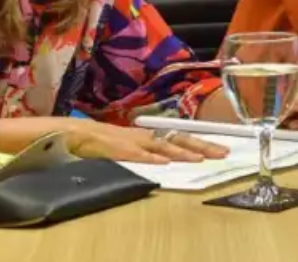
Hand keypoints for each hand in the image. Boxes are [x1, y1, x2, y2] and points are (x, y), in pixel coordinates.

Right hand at [64, 119, 227, 164]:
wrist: (73, 134)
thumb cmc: (102, 141)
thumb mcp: (131, 144)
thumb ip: (150, 149)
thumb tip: (170, 156)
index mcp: (150, 135)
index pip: (181, 137)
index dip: (203, 143)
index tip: (223, 149)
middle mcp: (145, 136)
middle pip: (179, 139)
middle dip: (202, 146)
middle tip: (224, 153)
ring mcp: (132, 142)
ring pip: (161, 146)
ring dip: (181, 152)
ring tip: (199, 159)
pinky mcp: (117, 150)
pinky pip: (136, 154)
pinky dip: (150, 158)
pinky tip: (163, 163)